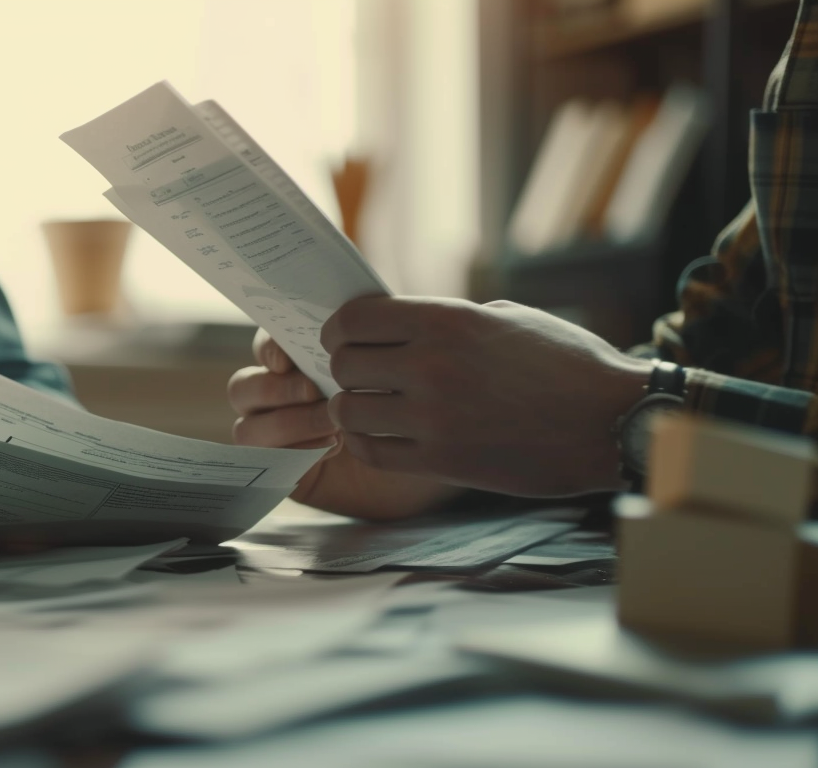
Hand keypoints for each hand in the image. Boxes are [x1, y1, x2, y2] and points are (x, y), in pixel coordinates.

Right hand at [229, 329, 455, 518]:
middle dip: (276, 390)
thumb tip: (347, 308)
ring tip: (333, 425)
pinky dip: (295, 452)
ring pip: (247, 428)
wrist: (432, 450)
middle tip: (315, 391)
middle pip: (242, 388)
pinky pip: (267, 461)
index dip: (266, 349)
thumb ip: (366, 336)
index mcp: (298, 362)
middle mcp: (279, 397)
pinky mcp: (285, 469)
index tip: (286, 357)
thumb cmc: (412, 399)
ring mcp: (278, 436)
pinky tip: (331, 448)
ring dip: (287, 423)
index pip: (264, 347)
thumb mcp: (393, 361)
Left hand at [322, 296, 652, 495]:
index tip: (344, 337)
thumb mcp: (507, 317)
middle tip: (361, 376)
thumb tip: (398, 325)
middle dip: (346, 369)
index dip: (339, 328)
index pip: (354, 319)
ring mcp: (434, 417)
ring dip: (352, 409)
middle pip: (344, 364)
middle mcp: (432, 365)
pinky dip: (367, 443)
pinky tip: (382, 436)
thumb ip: (446, 319)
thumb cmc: (568, 365)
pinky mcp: (442, 460)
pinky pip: (371, 451)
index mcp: (446, 320)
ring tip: (370, 408)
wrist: (612, 422)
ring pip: (348, 412)